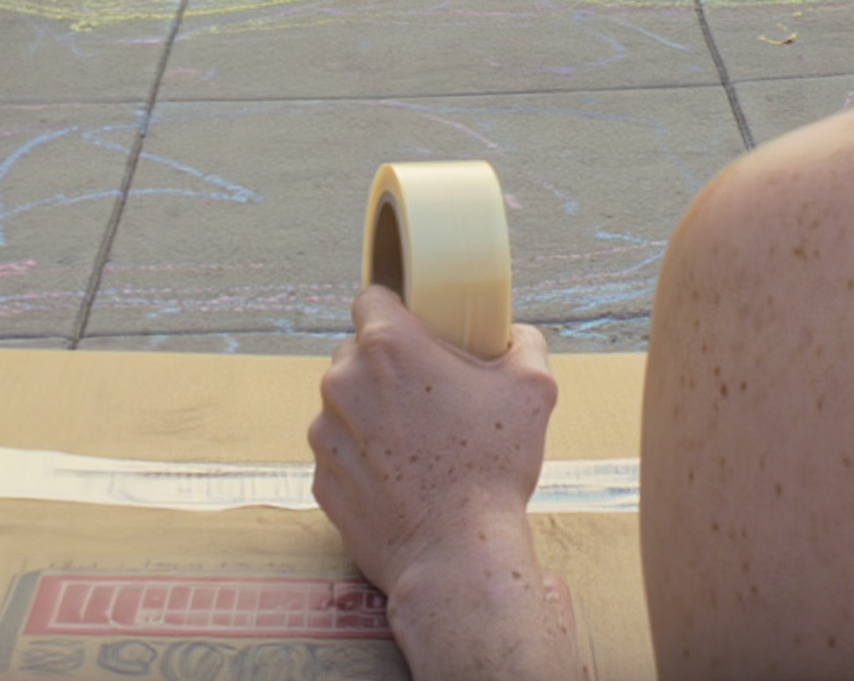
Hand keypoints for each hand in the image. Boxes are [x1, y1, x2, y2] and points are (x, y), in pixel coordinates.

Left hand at [309, 286, 555, 599]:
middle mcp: (344, 381)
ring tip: (416, 441)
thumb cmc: (492, 467)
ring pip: (343, 403)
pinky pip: (339, 453)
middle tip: (425, 391)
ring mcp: (326, 432)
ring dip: (370, 412)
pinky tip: (400, 477)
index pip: (371, 298)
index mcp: (387, 345)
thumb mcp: (532, 388)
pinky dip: (362, 458)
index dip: (394, 309)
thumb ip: (524, 343)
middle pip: (355, 351)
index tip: (415, 330)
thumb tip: (516, 334)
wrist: (457, 555)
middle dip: (384, 364)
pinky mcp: (320, 479)